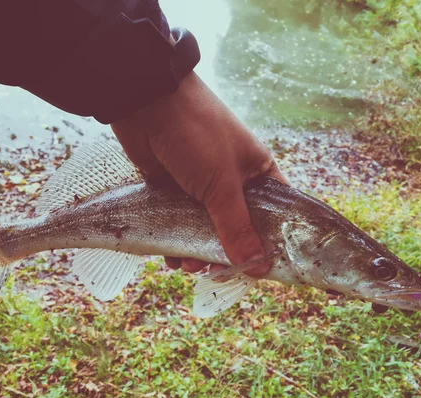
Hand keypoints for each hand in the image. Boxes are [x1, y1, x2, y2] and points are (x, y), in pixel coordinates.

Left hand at [111, 72, 286, 276]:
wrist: (145, 102)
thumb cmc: (196, 134)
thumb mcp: (221, 183)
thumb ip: (236, 227)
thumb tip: (258, 267)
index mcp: (257, 172)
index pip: (275, 214)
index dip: (272, 242)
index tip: (265, 269)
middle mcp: (232, 180)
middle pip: (237, 228)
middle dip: (226, 252)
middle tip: (215, 271)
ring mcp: (201, 186)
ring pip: (205, 229)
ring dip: (197, 251)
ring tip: (188, 265)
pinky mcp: (172, 190)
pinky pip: (179, 224)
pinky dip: (176, 241)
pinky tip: (171, 257)